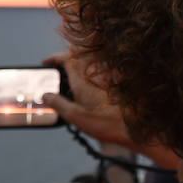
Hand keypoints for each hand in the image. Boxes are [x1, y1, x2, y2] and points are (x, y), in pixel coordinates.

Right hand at [41, 51, 178, 169]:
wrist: (137, 127)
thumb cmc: (106, 123)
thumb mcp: (76, 117)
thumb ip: (58, 104)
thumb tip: (45, 95)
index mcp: (82, 79)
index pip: (66, 58)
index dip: (54, 58)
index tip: (46, 62)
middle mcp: (95, 73)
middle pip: (78, 55)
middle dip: (66, 58)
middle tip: (58, 67)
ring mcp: (107, 76)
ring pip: (89, 62)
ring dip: (78, 64)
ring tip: (70, 77)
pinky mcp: (117, 82)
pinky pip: (99, 70)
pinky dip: (90, 73)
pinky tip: (89, 87)